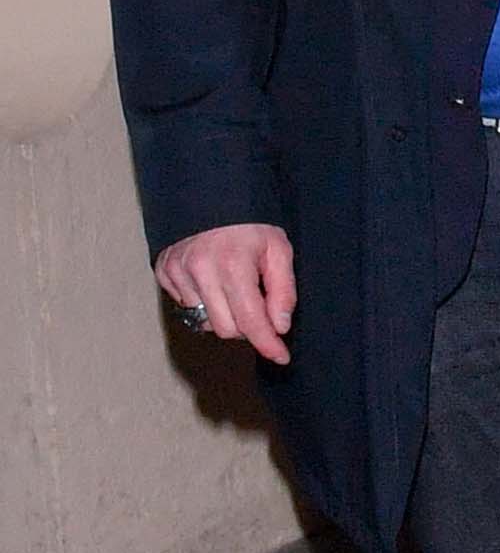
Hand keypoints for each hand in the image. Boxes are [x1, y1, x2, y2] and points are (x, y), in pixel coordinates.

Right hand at [155, 224, 296, 364]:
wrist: (211, 194)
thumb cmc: (250, 224)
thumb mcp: (278, 249)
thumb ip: (283, 290)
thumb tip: (279, 327)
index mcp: (233, 264)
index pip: (250, 320)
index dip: (267, 344)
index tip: (281, 357)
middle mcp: (200, 270)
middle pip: (226, 328)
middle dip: (247, 327)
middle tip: (258, 306)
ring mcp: (177, 271)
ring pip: (205, 322)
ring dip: (225, 315)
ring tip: (234, 287)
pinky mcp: (163, 271)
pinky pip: (187, 307)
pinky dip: (204, 303)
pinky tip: (213, 281)